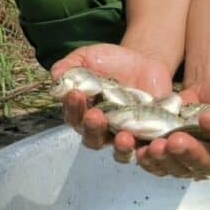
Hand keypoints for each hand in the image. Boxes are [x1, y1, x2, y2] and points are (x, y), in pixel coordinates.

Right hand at [51, 44, 173, 159]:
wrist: (144, 60)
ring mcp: (126, 134)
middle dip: (93, 129)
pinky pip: (149, 148)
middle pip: (94, 139)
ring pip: (121, 152)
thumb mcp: (87, 57)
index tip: (75, 93)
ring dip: (121, 148)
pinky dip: (150, 150)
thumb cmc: (109, 62)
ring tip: (123, 137)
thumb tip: (57, 76)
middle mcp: (103, 130)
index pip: (74, 118)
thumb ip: (70, 66)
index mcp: (83, 113)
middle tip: (95, 115)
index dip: (73, 109)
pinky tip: (153, 143)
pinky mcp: (149, 135)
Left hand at [134, 73, 209, 180]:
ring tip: (155, 146)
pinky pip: (162, 168)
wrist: (208, 94)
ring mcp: (197, 167)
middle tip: (175, 140)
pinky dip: (150, 163)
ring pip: (182, 169)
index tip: (207, 117)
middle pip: (208, 165)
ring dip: (167, 160)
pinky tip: (140, 152)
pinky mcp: (175, 164)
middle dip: (191, 153)